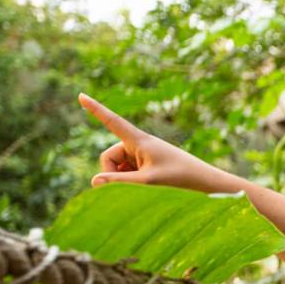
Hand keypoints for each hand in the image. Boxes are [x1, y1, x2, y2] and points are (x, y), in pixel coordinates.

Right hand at [78, 93, 231, 190]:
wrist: (204, 181)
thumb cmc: (179, 178)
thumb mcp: (148, 181)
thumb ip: (119, 182)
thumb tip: (94, 181)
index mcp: (139, 140)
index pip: (112, 122)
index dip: (95, 110)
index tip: (81, 95)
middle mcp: (138, 145)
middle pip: (109, 158)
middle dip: (113, 174)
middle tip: (133, 185)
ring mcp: (142, 155)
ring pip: (117, 169)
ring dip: (124, 180)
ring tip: (148, 186)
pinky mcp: (147, 165)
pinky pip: (127, 173)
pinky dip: (131, 182)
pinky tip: (147, 188)